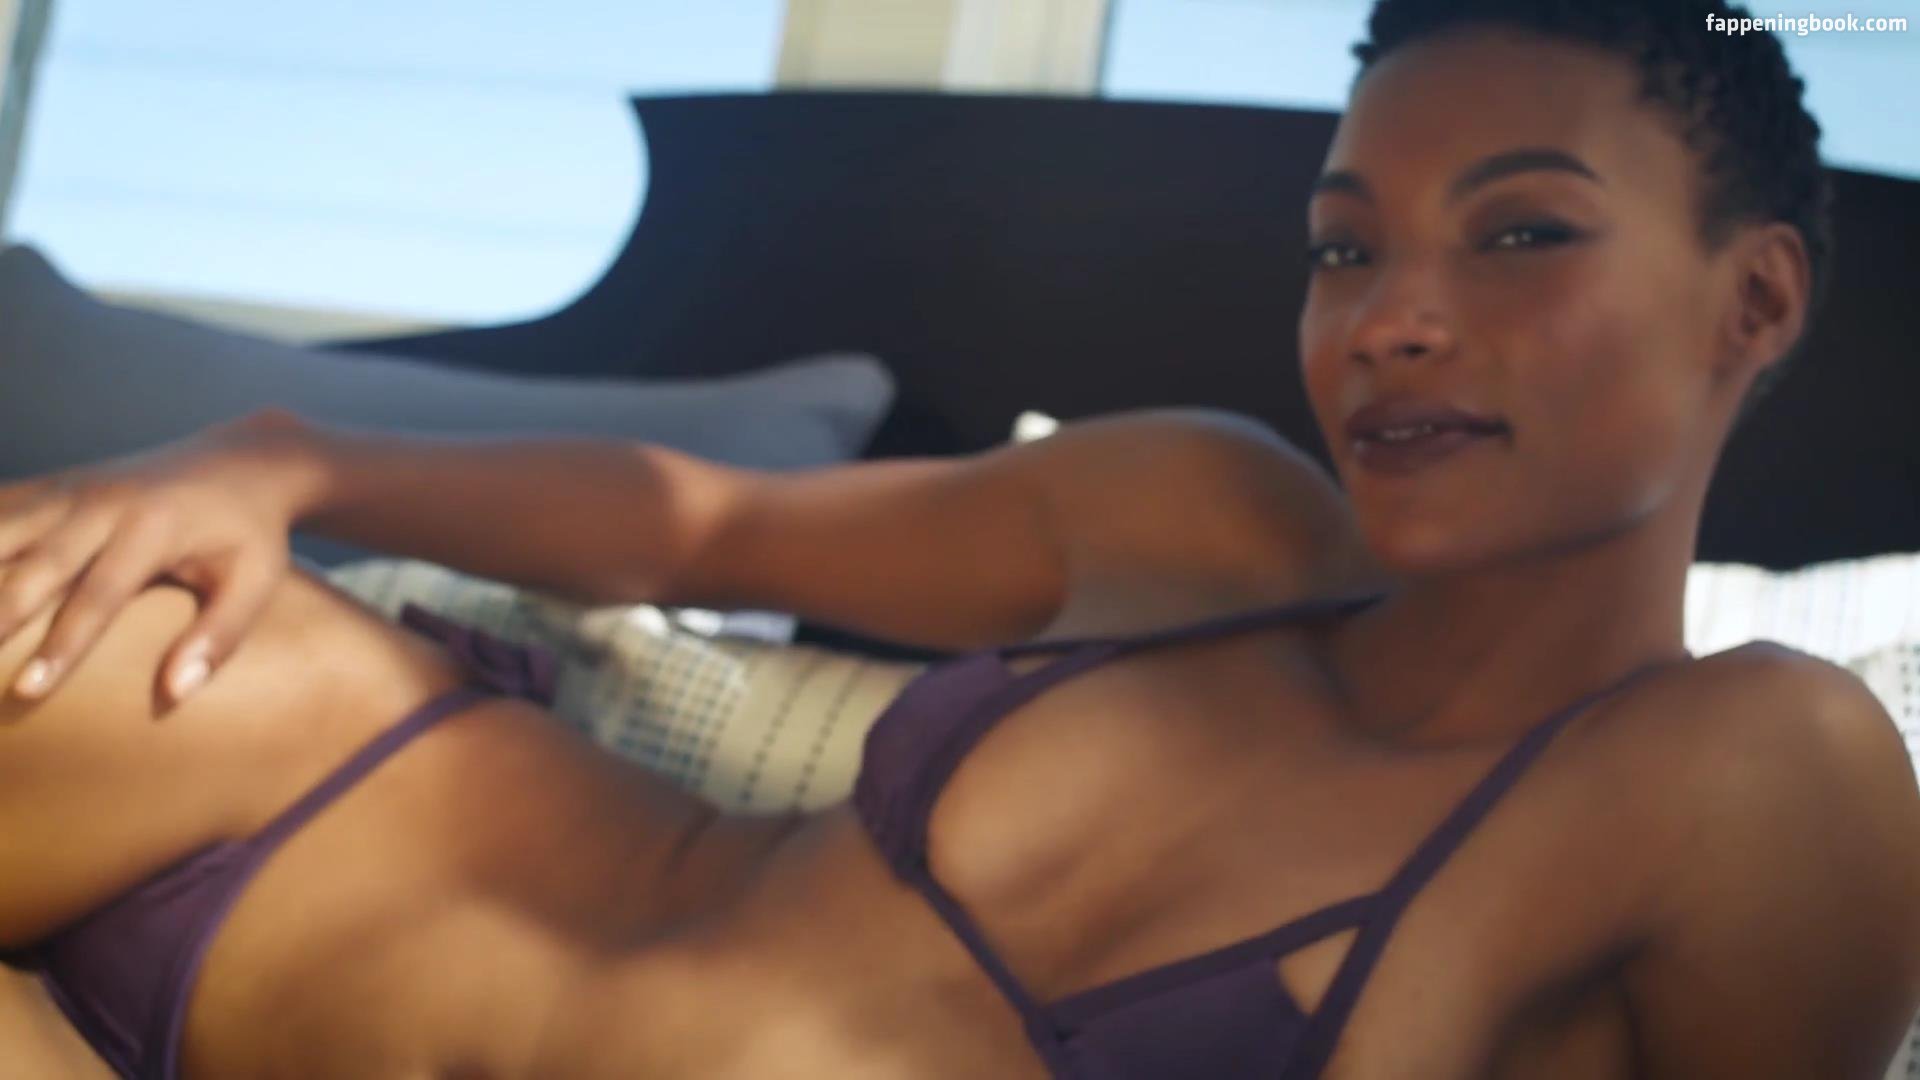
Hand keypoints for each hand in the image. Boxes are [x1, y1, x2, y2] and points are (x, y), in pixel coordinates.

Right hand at [0, 410, 315, 707]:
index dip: (59, 647)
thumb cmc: (251, 535)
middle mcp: (99, 504)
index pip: (96, 596)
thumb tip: (176, 693)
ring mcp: (68, 490)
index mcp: (150, 529)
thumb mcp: (255, 582)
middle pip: (27, 567)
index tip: (24, 694)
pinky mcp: (50, 486)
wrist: (242, 460)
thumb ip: (218, 637)